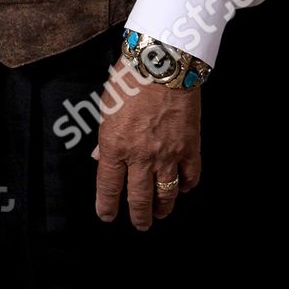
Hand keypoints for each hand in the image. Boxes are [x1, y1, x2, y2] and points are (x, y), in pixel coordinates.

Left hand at [91, 57, 200, 229]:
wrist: (162, 63)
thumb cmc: (128, 80)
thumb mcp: (105, 107)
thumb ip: (104, 137)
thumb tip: (98, 157)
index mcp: (114, 146)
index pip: (108, 187)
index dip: (107, 206)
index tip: (107, 216)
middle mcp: (140, 156)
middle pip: (139, 198)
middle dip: (138, 216)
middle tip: (140, 225)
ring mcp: (167, 154)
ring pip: (166, 194)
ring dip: (163, 208)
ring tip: (160, 213)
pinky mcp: (190, 148)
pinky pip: (191, 177)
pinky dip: (187, 186)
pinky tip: (183, 189)